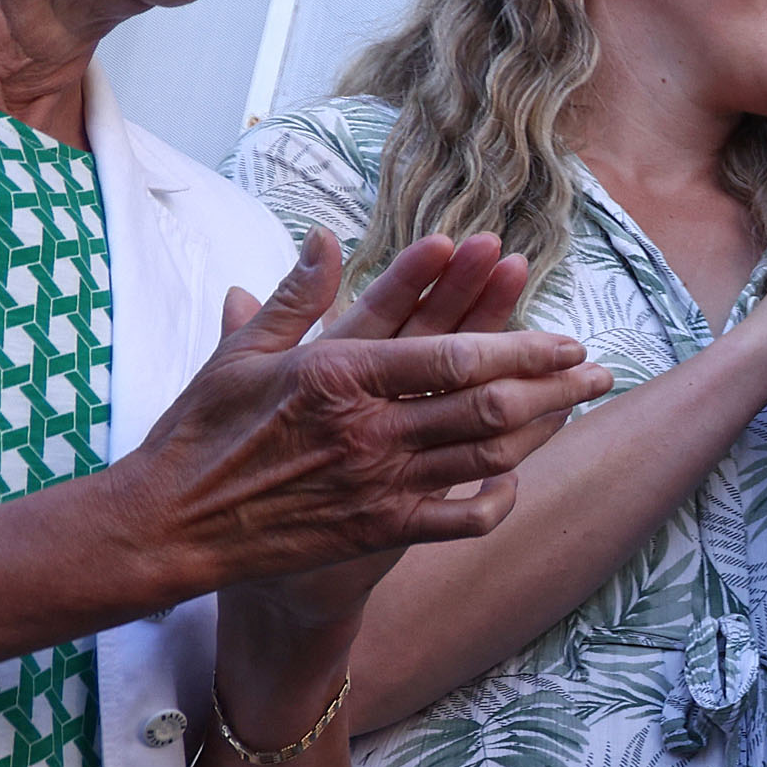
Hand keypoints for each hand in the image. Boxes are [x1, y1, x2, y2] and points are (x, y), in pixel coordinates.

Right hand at [116, 231, 607, 597]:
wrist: (169, 524)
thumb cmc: (200, 432)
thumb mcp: (241, 354)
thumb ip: (295, 296)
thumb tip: (324, 236)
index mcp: (337, 373)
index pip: (449, 352)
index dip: (516, 342)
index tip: (562, 334)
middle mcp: (367, 427)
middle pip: (485, 401)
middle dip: (552, 383)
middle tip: (598, 367)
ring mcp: (377, 482)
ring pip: (484, 453)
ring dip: (543, 428)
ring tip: (581, 405)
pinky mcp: (377, 530)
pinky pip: (461, 518)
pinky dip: (499, 497)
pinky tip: (519, 478)